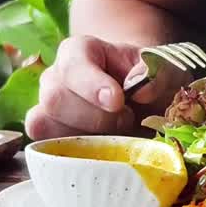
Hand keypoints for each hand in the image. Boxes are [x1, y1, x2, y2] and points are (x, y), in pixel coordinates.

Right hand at [24, 35, 186, 139]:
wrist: (140, 99)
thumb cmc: (147, 79)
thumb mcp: (162, 68)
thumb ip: (157, 72)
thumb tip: (142, 89)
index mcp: (79, 51)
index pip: (73, 65)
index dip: (91, 84)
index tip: (117, 101)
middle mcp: (55, 77)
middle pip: (55, 99)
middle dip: (95, 117)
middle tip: (127, 119)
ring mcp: (47, 108)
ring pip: (44, 125)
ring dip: (83, 138)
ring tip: (116, 135)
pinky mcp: (47, 136)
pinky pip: (44, 148)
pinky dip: (71, 155)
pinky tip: (99, 151)